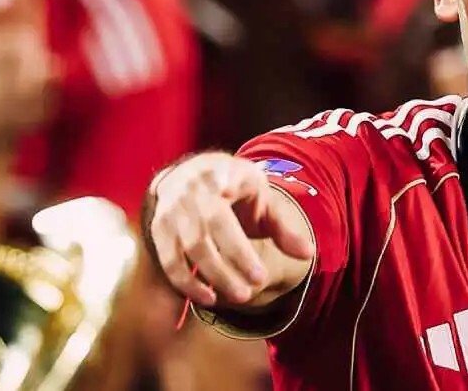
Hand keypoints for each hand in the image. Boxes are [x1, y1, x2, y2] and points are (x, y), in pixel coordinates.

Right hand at [147, 153, 313, 307]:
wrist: (191, 170)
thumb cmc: (235, 186)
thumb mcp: (261, 197)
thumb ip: (282, 227)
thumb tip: (308, 254)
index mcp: (218, 178)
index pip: (226, 217)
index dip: (237, 248)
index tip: (260, 274)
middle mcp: (188, 194)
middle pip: (205, 237)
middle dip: (228, 267)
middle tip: (251, 292)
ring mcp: (170, 211)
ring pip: (186, 250)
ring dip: (210, 278)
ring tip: (238, 298)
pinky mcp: (158, 229)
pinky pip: (169, 261)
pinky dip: (186, 283)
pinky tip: (209, 297)